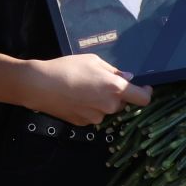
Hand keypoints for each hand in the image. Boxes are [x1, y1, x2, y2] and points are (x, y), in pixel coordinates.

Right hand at [25, 53, 151, 124]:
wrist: (39, 86)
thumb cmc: (67, 68)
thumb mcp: (92, 61)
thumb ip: (113, 71)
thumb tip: (127, 78)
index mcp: (115, 89)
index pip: (143, 98)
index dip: (146, 93)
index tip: (143, 88)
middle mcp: (109, 106)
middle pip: (122, 104)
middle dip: (115, 95)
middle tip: (99, 82)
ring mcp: (96, 118)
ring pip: (105, 110)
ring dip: (100, 102)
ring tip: (81, 89)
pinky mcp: (82, 124)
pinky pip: (92, 115)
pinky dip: (88, 108)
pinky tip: (73, 98)